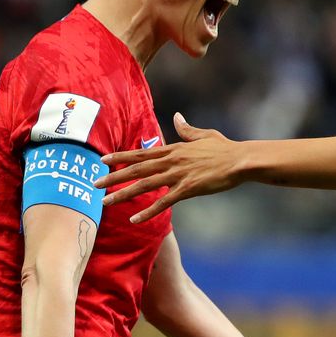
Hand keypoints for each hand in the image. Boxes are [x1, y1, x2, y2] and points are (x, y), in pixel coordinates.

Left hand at [96, 113, 242, 221]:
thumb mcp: (204, 135)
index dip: (120, 157)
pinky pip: (163, 202)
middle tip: (94, 184)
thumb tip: (177, 117)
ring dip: (123, 194)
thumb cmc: (226, 148)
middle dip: (113, 177)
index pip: (141, 153)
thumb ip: (187, 129)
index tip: (103, 160)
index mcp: (174, 149)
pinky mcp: (188, 189)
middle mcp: (171, 161)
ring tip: (106, 203)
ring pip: (144, 185)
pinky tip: (135, 219)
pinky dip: (148, 211)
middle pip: (136, 169)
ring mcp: (178, 175)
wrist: (241, 160)